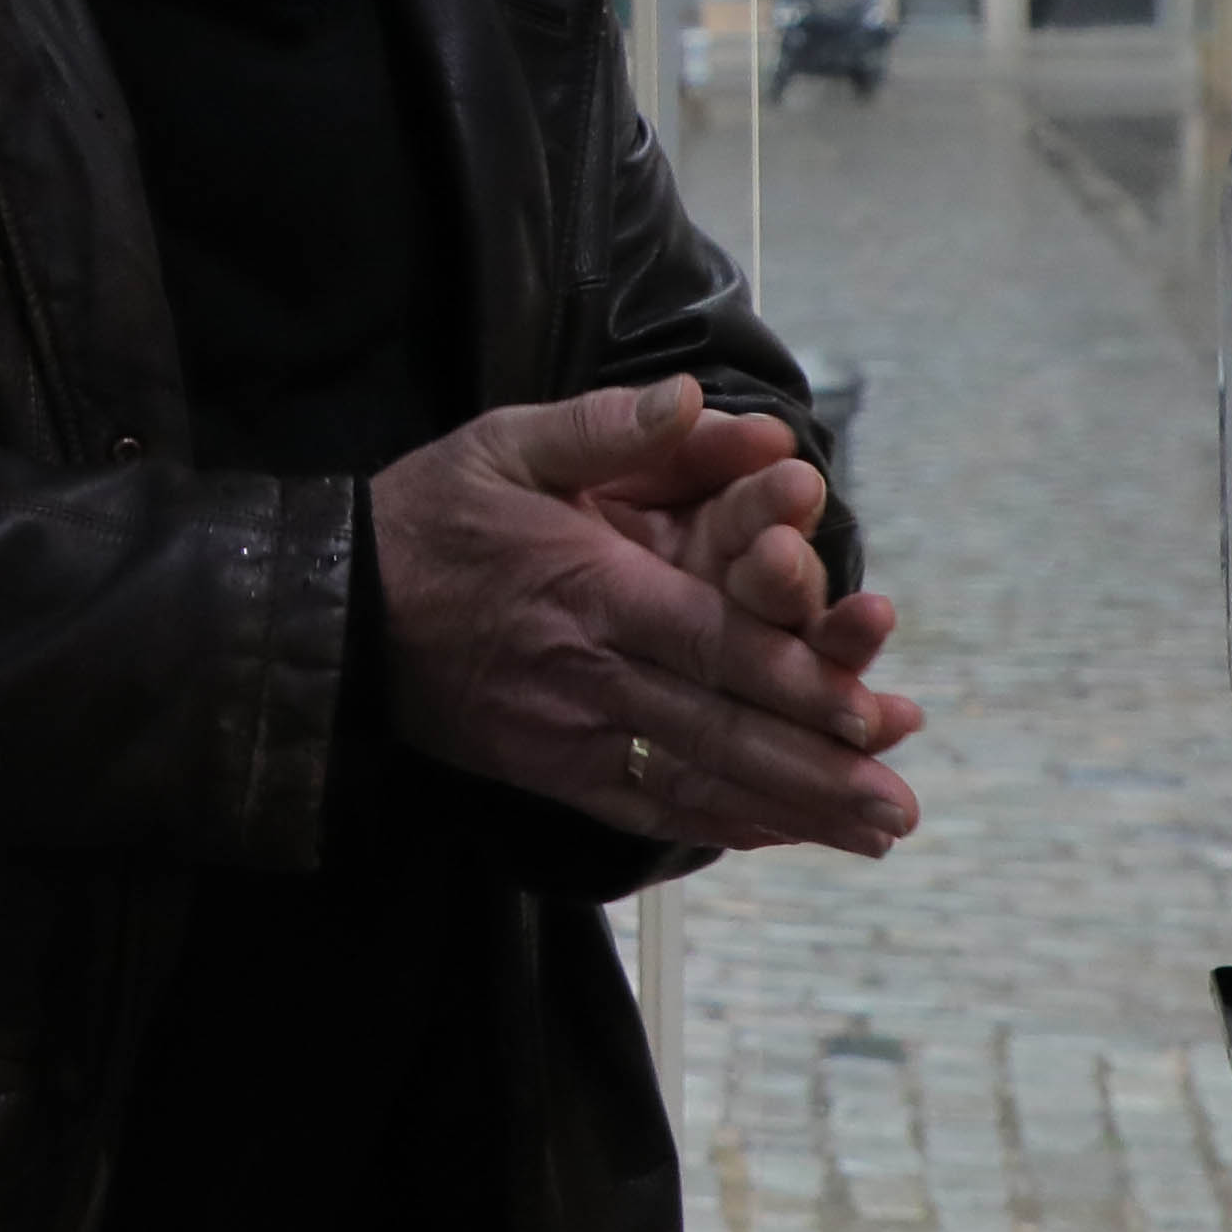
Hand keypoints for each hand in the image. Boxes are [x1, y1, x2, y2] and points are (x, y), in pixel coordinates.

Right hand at [375, 378, 921, 857]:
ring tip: (871, 835)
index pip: (713, 645)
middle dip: (819, 773)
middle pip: (721, 731)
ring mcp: (568, 730)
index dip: (795, 686)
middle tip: (899, 806)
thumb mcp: (504, 444)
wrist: (332, 614)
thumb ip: (604, 424)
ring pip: (695, 780)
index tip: (869, 718)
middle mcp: (589, 672)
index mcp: (592, 588)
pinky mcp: (548, 766)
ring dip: (790, 813)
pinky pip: (644, 805)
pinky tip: (780, 836)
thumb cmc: (429, 517)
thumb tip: (694, 395)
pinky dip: (718, 825)